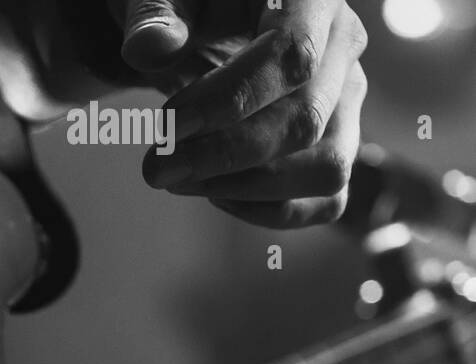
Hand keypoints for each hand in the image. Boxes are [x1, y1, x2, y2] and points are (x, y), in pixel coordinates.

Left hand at [110, 0, 368, 227]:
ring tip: (179, 178)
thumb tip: (151, 47)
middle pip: (305, 123)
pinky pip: (325, 200)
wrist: (204, 27)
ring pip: (325, 170)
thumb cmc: (187, 8)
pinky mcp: (335, 148)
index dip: (228, 101)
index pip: (293, 56)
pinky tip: (214, 193)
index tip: (165, 127)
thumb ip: (154, 15)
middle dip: (221, 157)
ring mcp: (346, 104)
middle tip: (154, 167)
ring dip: (244, 189)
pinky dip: (269, 211)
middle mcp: (344, 48)